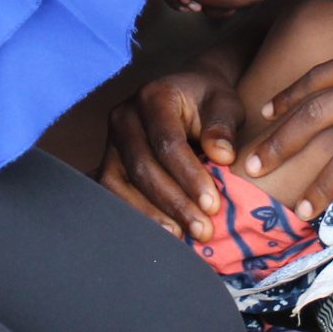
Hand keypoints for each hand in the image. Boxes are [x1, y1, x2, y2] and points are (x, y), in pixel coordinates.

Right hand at [98, 63, 246, 239]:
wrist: (185, 95)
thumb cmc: (207, 101)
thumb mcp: (225, 103)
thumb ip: (223, 126)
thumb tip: (223, 156)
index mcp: (153, 97)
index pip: (167, 142)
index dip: (189, 177)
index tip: (212, 205)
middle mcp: (124, 117)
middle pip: (142, 167)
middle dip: (173, 203)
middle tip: (202, 229)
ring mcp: (111, 141)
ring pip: (119, 184)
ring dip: (150, 215)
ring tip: (180, 237)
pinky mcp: (107, 163)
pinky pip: (112, 194)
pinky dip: (135, 215)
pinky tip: (159, 231)